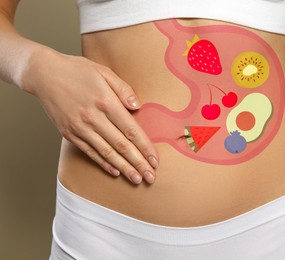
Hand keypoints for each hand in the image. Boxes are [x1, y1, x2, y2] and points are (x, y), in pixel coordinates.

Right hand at [22, 48, 158, 183]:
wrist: (43, 74)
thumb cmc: (76, 70)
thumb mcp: (103, 72)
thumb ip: (123, 89)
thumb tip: (138, 106)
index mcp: (105, 102)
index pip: (131, 130)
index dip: (145, 147)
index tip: (155, 160)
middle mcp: (93, 118)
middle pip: (121, 145)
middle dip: (138, 163)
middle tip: (151, 177)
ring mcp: (80, 128)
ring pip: (106, 153)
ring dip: (123, 168)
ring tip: (136, 179)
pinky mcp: (69, 133)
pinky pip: (90, 152)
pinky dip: (103, 163)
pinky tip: (115, 171)